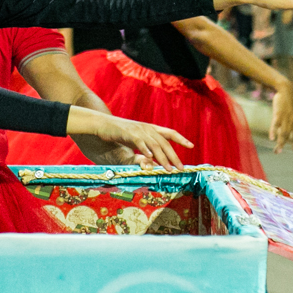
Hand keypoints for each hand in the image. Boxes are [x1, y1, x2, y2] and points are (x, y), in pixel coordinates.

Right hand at [66, 108, 190, 167]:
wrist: (101, 124)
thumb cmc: (117, 134)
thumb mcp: (133, 143)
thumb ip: (143, 151)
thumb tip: (151, 162)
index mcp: (150, 128)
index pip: (169, 133)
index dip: (181, 139)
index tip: (191, 146)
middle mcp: (147, 128)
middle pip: (164, 142)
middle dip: (174, 156)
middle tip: (181, 168)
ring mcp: (138, 130)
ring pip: (154, 144)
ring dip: (162, 157)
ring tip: (168, 168)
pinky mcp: (128, 133)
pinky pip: (139, 142)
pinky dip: (145, 150)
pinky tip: (150, 158)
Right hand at [269, 83, 292, 151]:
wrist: (286, 90)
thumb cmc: (287, 101)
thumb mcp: (290, 112)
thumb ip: (289, 120)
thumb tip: (286, 127)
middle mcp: (292, 121)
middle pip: (288, 136)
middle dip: (283, 145)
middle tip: (278, 152)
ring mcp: (285, 118)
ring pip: (283, 133)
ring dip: (280, 143)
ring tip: (276, 151)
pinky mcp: (278, 114)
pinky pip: (275, 125)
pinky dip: (273, 132)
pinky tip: (271, 139)